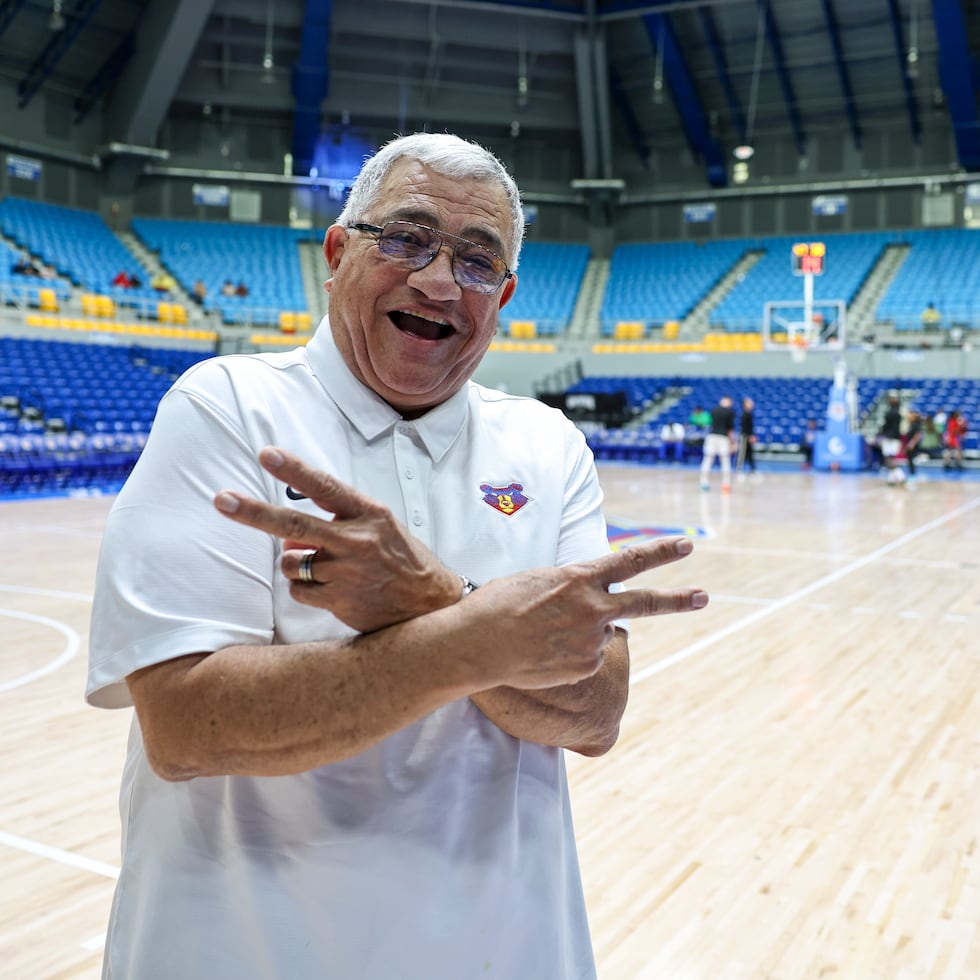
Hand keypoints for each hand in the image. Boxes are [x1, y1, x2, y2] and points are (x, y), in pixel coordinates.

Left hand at [214, 447, 460, 632]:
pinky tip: (330, 589)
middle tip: (221, 499)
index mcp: (370, 514)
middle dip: (253, 512)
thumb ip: (339, 522)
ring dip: (295, 564)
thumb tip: (287, 536)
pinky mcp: (340, 601)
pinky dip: (304, 588)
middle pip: (294, 525)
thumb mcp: (381, 528)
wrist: (431, 607)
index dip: (294, 469)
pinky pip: (299, 590)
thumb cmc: (403, 561)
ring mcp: (347, 572)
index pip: (325, 487)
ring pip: (291, 562)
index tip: (267, 454)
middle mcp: (357, 540)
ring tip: (325, 568)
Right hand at [464, 536, 707, 690]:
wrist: (481, 642)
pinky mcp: (585, 667)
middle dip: (677, 600)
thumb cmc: (500, 604)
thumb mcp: (540, 580)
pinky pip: (586, 659)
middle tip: (704, 596)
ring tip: (544, 634)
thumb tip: (588, 604)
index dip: (661, 552)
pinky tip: (544, 652)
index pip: (630, 560)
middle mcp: (594, 608)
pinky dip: (569, 656)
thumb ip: (573, 588)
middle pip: (645, 603)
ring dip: (580, 634)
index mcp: (582, 578)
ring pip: (599, 635)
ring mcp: (592, 640)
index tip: (685, 545)